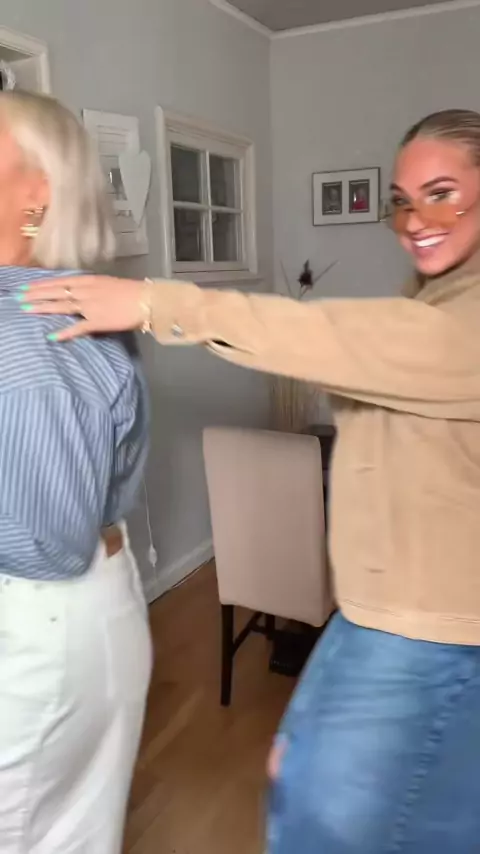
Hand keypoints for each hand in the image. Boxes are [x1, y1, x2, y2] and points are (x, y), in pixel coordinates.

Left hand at [20, 275, 147, 340]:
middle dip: (36, 295)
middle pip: (56, 292)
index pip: (60, 281)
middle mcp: (86, 291)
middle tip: (20, 297)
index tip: (27, 286)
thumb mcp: (107, 284)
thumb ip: (91, 288)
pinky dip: (65, 332)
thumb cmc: (131, 291)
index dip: (42, 284)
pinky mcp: (98, 321)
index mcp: (89, 280)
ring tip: (27, 310)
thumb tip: (79, 292)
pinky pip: (78, 327)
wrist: (147, 300)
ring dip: (43, 308)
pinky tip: (53, 337)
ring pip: (62, 306)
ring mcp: (91, 306)